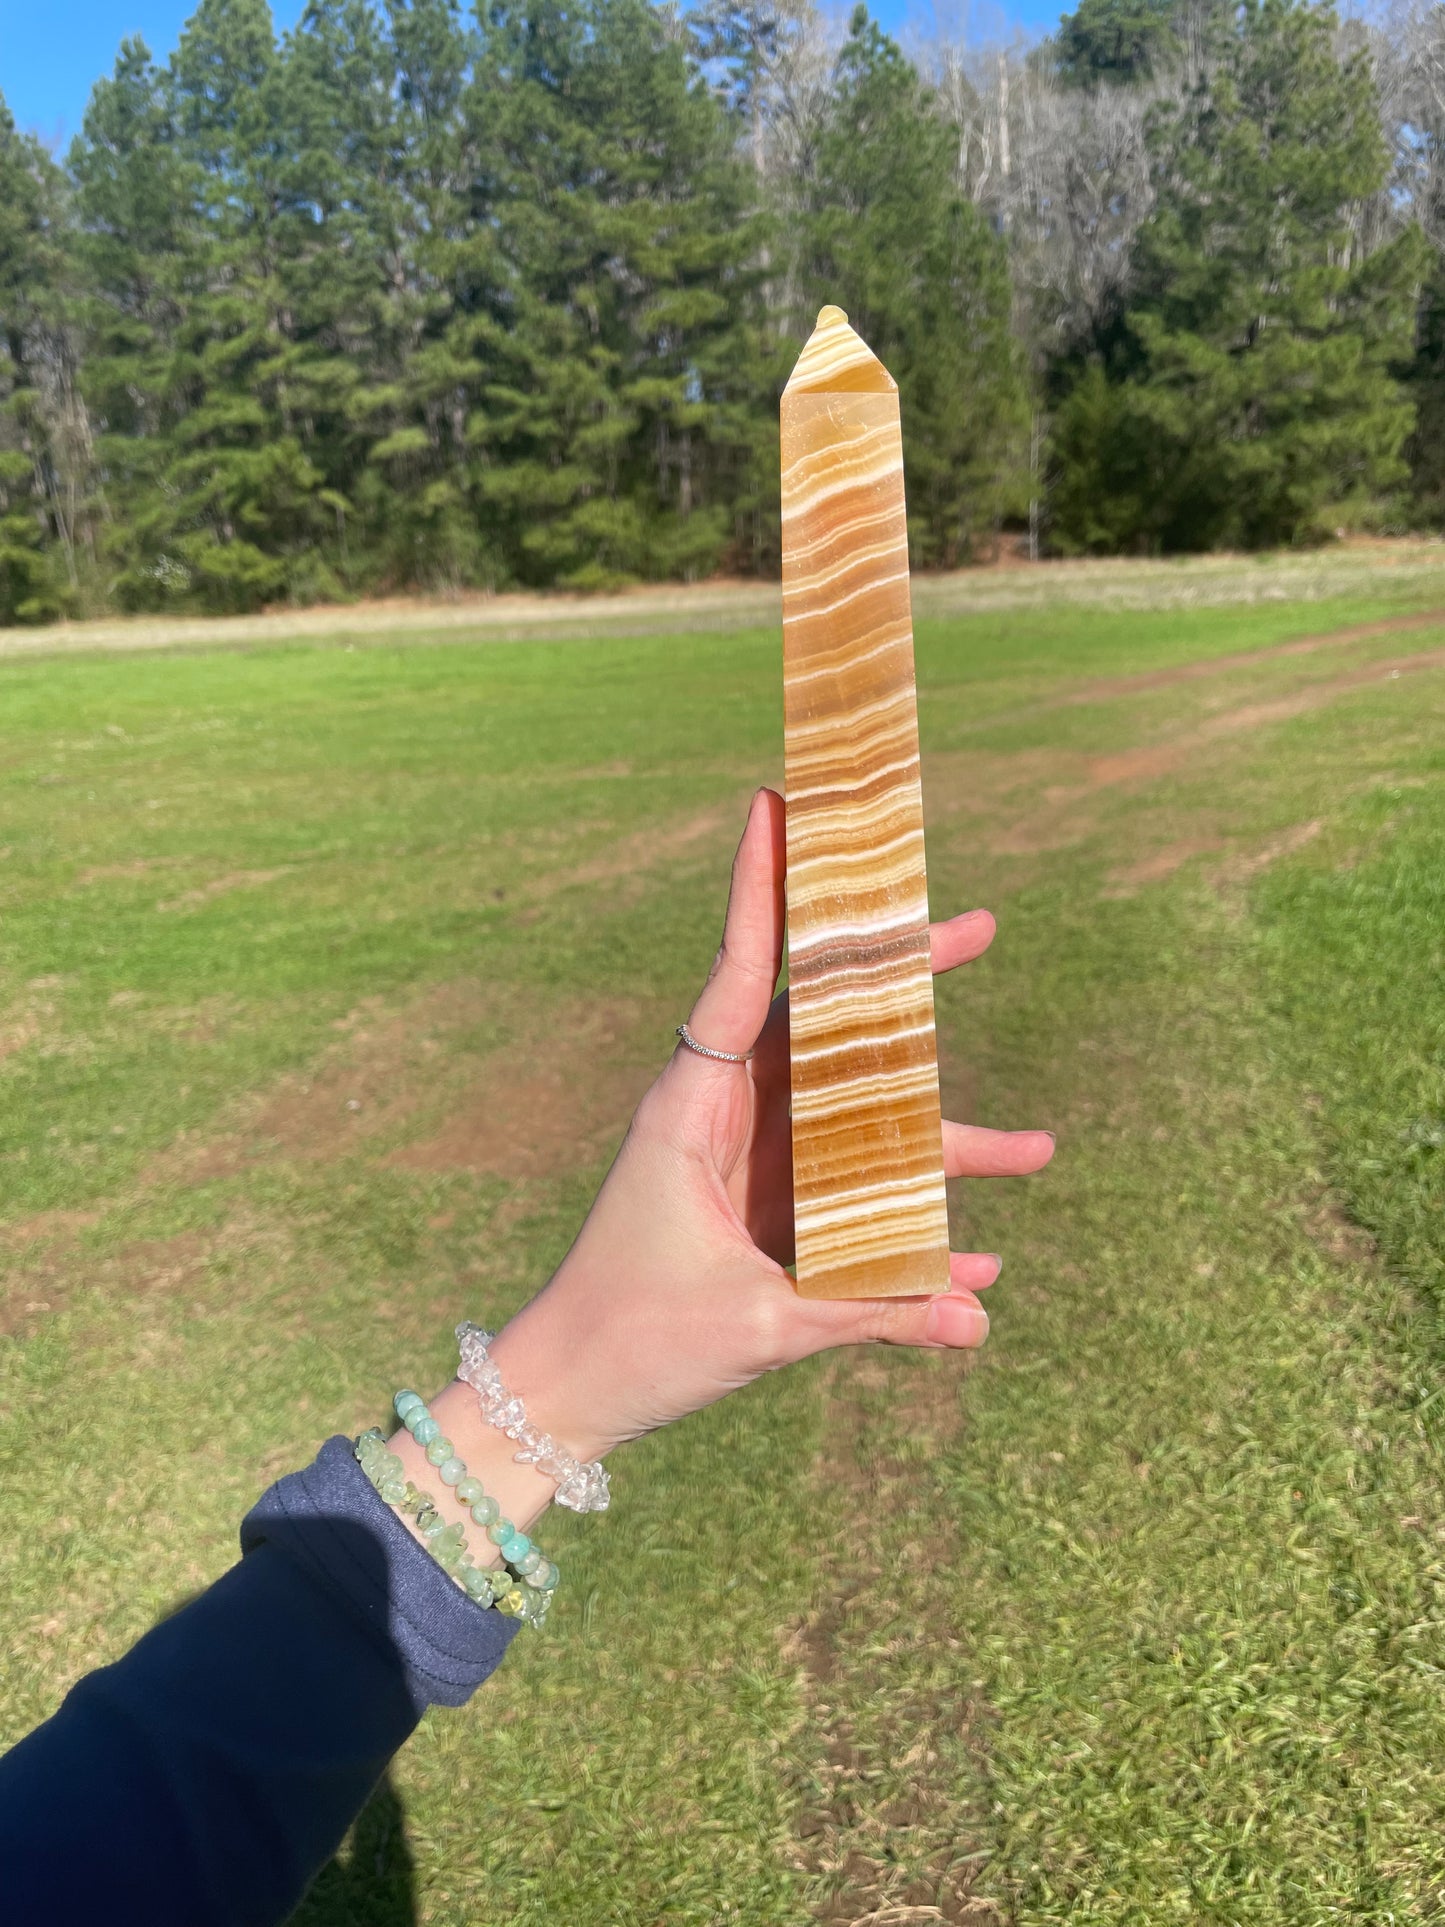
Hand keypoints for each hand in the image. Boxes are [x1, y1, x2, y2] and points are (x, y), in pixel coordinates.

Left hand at [490, 788, 1054, 1459]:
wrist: (571, 1396)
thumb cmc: (634, 1337)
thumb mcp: (756, 1322)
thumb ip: (869, 1311)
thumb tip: (979, 1315)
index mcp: (696, 1105)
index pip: (739, 972)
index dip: (763, 891)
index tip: (779, 803)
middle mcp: (730, 1117)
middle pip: (827, 1028)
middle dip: (904, 983)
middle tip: (978, 926)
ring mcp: (755, 1164)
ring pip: (861, 1123)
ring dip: (942, 1135)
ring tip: (1037, 1149)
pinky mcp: (771, 1215)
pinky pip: (857, 1204)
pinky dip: (913, 1230)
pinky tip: (976, 1268)